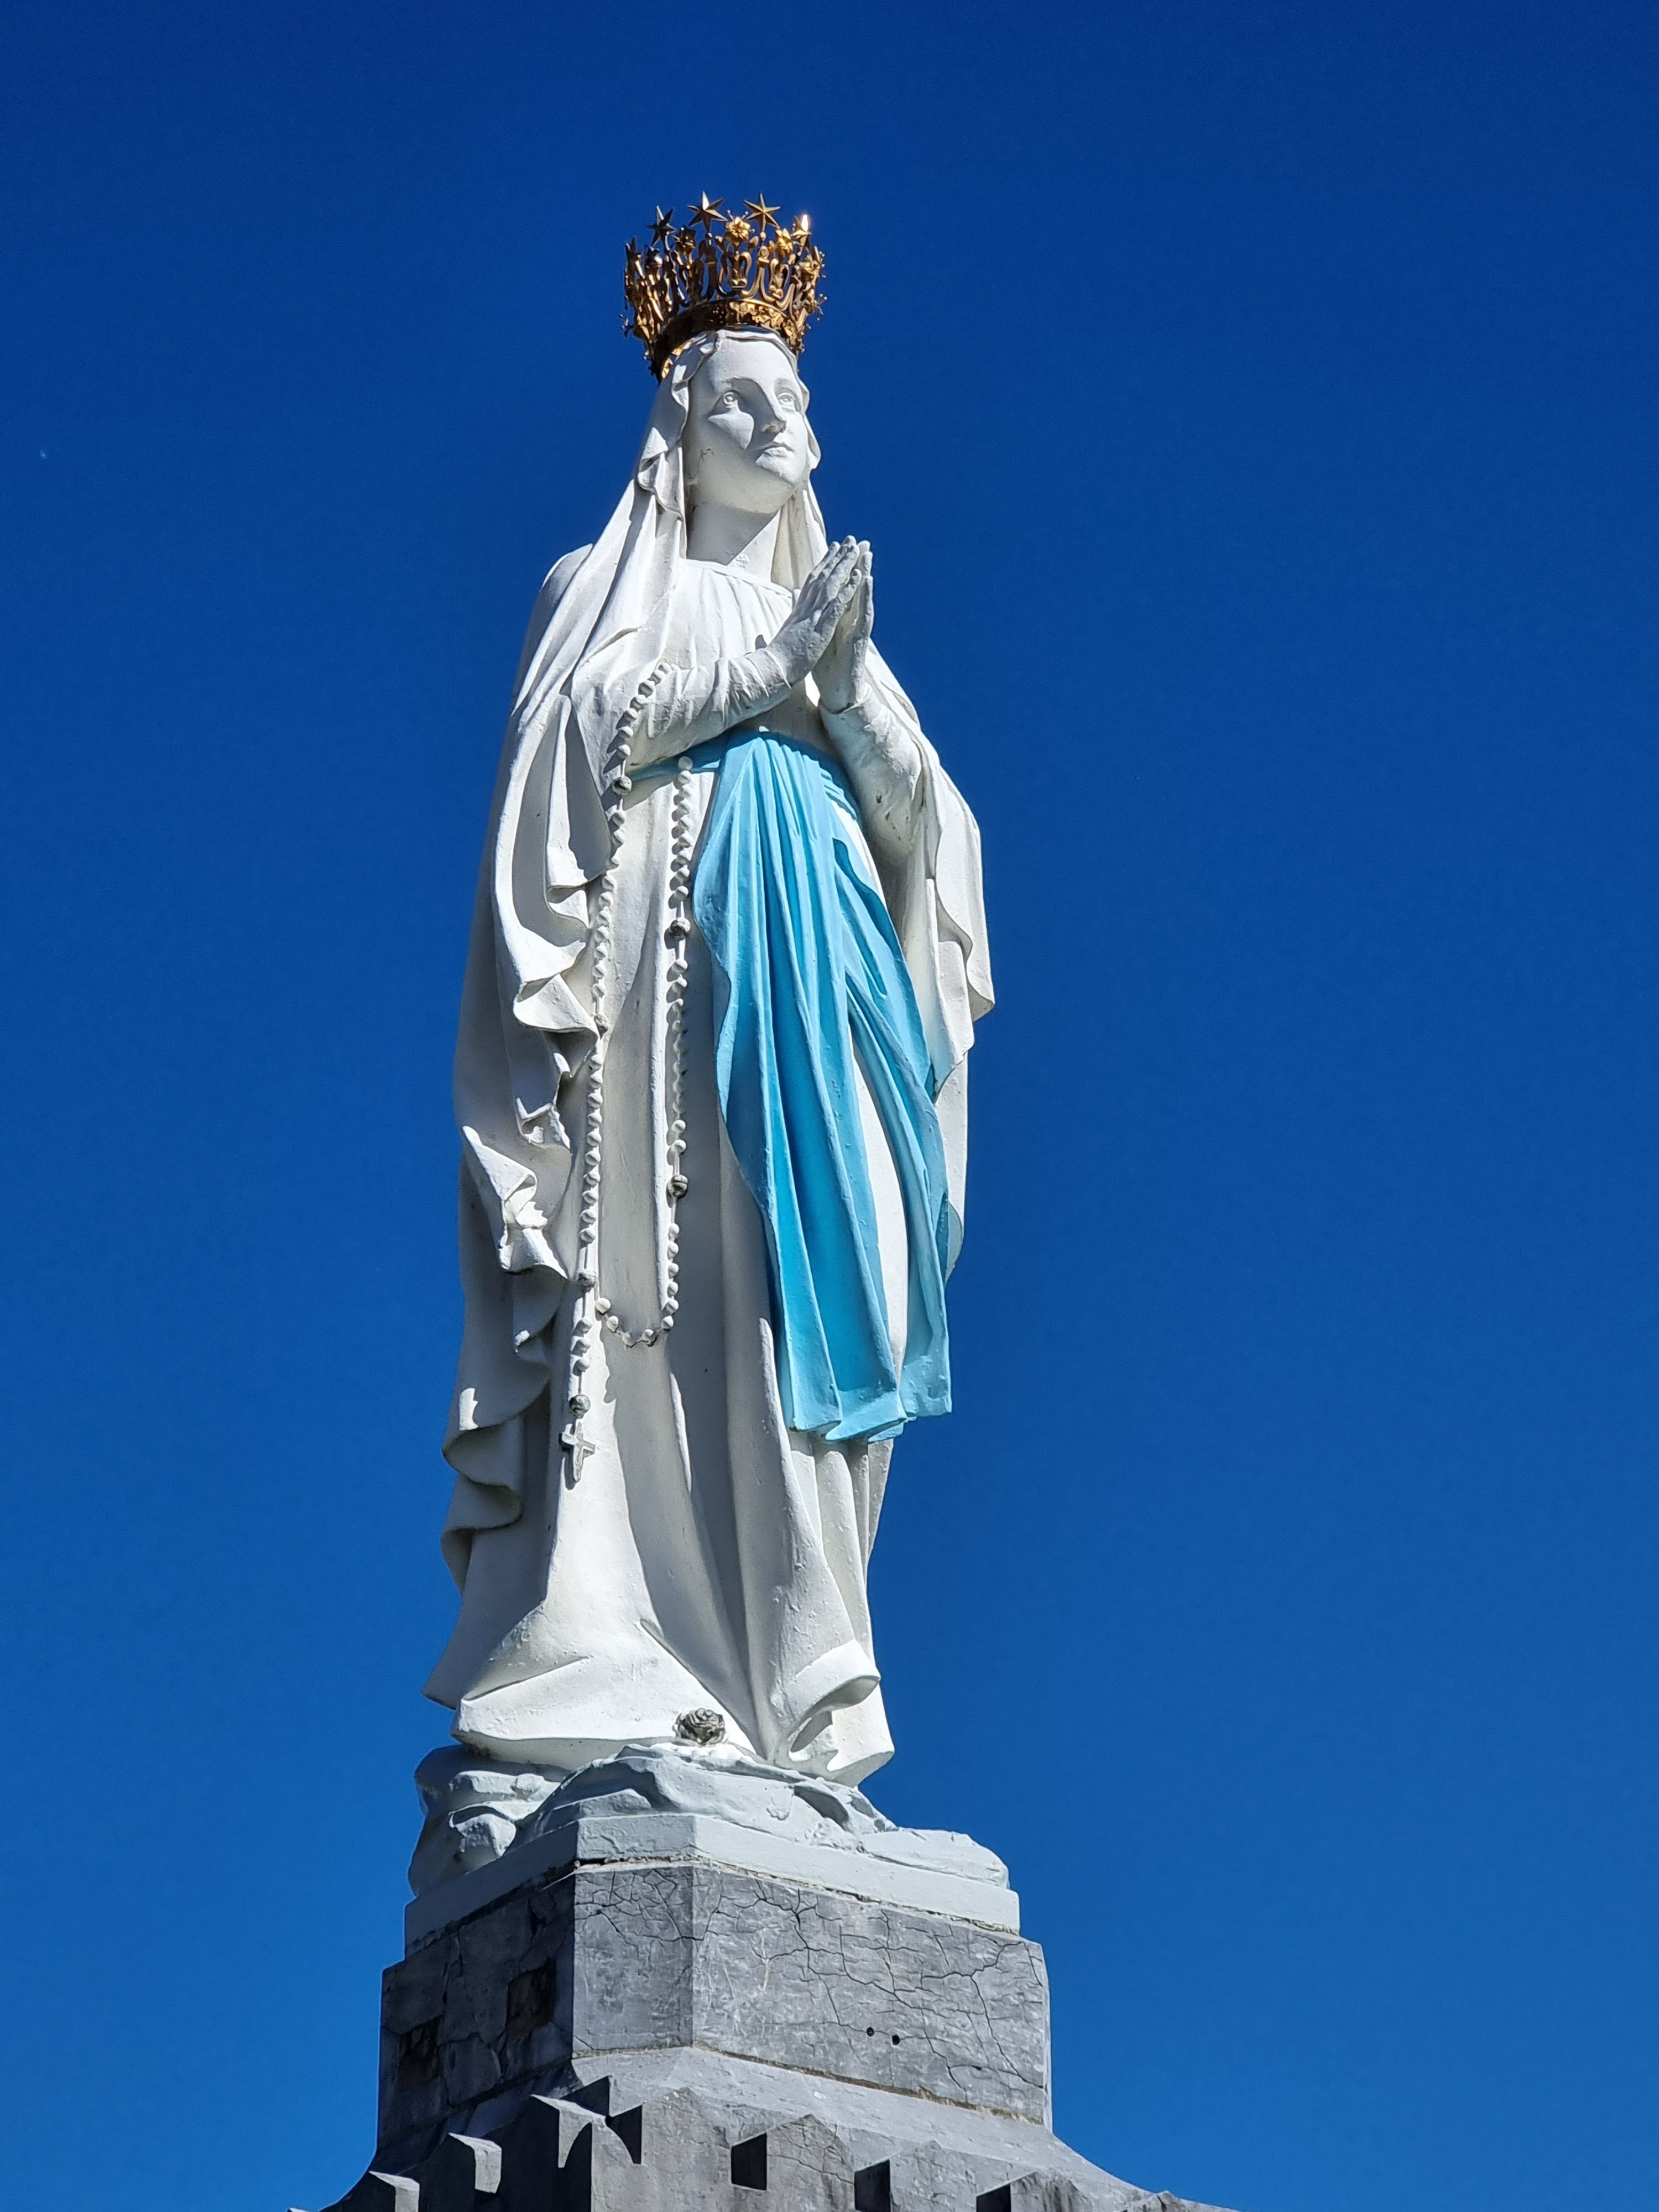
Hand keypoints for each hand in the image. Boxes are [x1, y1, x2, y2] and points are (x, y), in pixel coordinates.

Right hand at [759, 538, 864, 690]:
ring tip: (856, 547)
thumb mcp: (782, 635)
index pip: (812, 582)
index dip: (823, 564)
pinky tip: (857, 574)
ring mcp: (813, 616)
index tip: (832, 549)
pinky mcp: (821, 627)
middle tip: (849, 539)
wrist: (772, 671)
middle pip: (823, 576)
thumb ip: (786, 618)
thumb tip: (780, 612)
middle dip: (837, 557)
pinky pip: (837, 603)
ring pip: (831, 584)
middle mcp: (806, 608)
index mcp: (798, 611)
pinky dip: (847, 588)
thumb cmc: (776, 658)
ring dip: (844, 564)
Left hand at [814, 543, 872, 714]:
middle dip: (856, 567)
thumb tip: (806, 610)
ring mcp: (856, 630)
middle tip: (861, 544)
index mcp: (837, 621)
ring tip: (867, 556)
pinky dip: (865, 598)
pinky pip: (863, 615)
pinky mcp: (859, 639)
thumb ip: (815, 623)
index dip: (840, 571)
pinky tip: (867, 582)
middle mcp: (849, 622)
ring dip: (865, 577)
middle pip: (853, 590)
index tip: (839, 549)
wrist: (837, 693)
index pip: (840, 592)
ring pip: (862, 599)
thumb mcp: (818, 641)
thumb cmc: (828, 669)